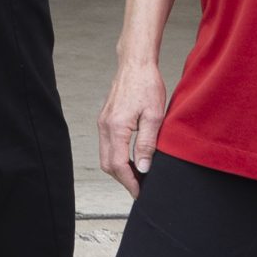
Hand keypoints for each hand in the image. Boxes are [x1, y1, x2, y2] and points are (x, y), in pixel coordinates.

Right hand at [97, 57, 168, 197]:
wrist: (135, 64)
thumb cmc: (147, 85)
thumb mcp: (154, 116)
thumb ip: (147, 144)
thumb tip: (144, 168)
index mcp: (116, 127)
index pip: (119, 165)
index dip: (130, 182)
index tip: (140, 192)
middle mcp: (105, 126)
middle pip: (108, 164)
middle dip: (123, 179)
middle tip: (140, 187)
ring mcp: (102, 122)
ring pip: (105, 156)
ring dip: (119, 169)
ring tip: (137, 175)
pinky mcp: (105, 119)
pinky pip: (106, 145)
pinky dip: (117, 157)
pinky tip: (130, 158)